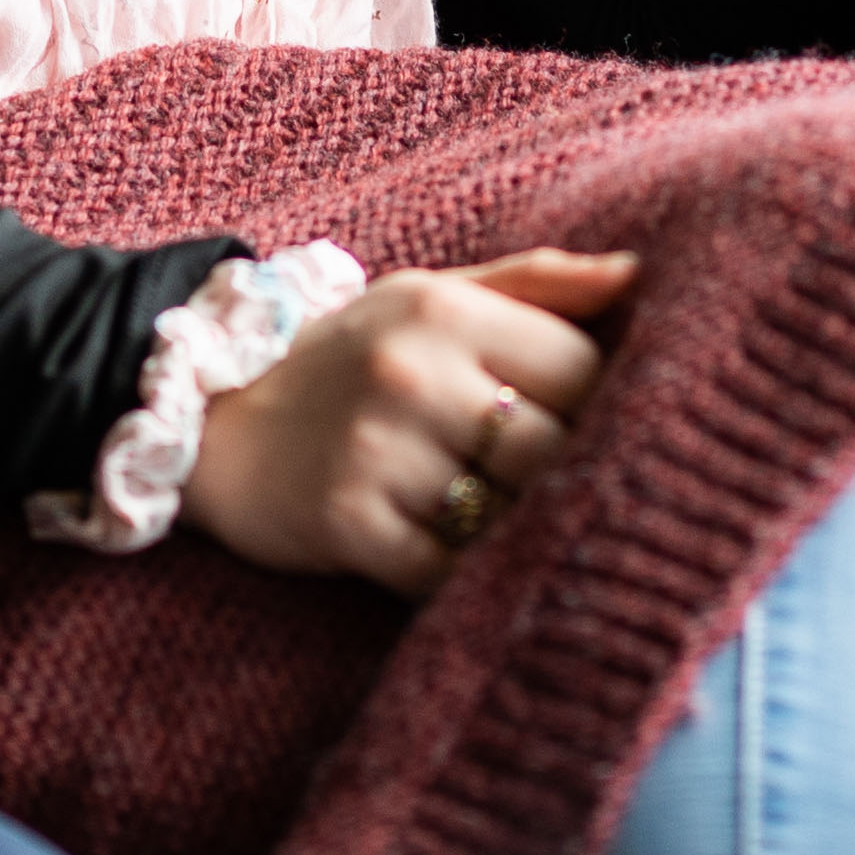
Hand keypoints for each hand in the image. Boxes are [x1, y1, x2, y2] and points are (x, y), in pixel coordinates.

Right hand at [186, 246, 637, 595]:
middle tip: (574, 495)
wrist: (212, 417)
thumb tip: (642, 275)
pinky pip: (445, 573)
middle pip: (552, 448)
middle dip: (570, 478)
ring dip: (523, 532)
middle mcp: (410, 375)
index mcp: (444, 311)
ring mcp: (376, 452)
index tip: (597, 429)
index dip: (606, 407)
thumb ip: (539, 285)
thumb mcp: (433, 296)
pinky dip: (467, 579)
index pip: (582, 369)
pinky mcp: (345, 522)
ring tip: (529, 531)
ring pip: (505, 515)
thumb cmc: (352, 356)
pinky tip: (468, 566)